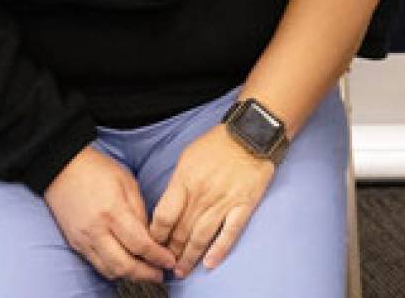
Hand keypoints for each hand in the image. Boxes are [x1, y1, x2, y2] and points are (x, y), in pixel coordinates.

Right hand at [43, 145, 176, 283]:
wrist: (61, 169)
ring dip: (131, 276)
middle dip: (146, 274)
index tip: (169, 261)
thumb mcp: (128, 183)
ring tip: (146, 272)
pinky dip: (114, 270)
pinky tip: (126, 266)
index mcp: (113, 211)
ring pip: (110, 270)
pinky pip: (97, 265)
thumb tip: (151, 236)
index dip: (158, 257)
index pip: (140, 244)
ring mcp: (83, 239)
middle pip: (124, 265)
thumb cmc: (96, 170)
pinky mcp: (76, 243)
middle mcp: (96, 230)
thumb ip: (141, 211)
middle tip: (160, 274)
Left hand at [149, 124, 276, 277]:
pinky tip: (209, 263)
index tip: (152, 244)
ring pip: (201, 237)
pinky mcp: (243, 206)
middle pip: (181, 231)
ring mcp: (224, 202)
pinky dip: (219, 250)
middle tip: (164, 264)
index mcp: (185, 181)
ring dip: (189, 257)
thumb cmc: (218, 143)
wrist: (252, 133)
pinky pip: (229, 233)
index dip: (156, 235)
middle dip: (170, 251)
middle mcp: (202, 194)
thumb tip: (168, 208)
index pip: (164, 216)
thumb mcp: (188, 157)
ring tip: (182, 270)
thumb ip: (177, 184)